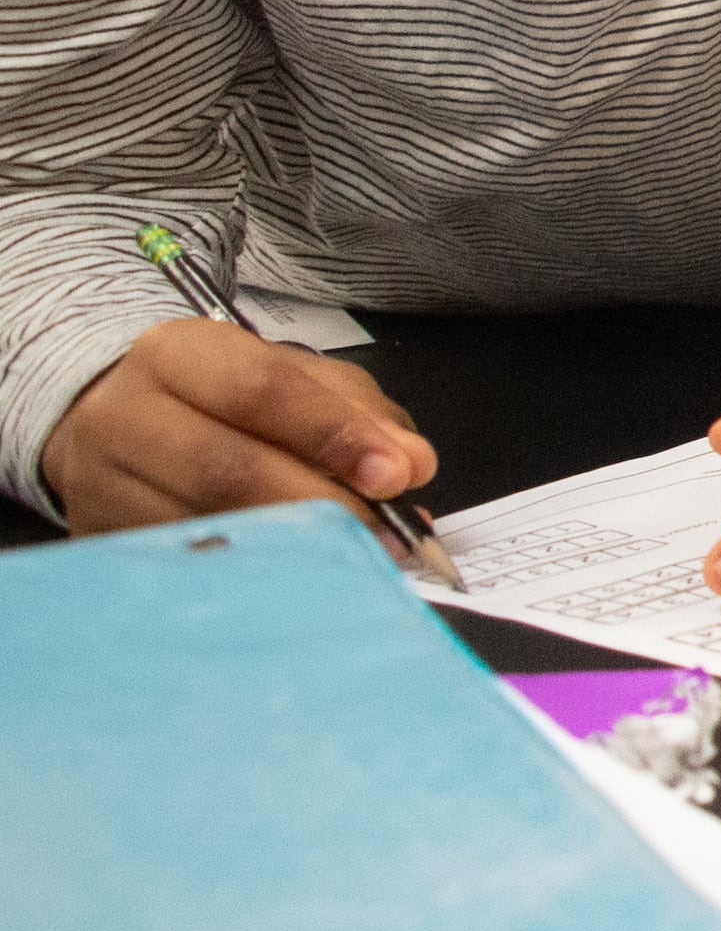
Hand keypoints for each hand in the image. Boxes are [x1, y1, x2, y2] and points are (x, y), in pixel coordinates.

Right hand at [46, 318, 440, 540]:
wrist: (109, 416)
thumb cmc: (221, 395)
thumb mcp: (293, 378)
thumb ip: (358, 413)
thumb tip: (410, 465)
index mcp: (176, 354)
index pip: (260, 391)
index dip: (332, 434)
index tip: (394, 475)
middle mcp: (124, 416)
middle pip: (227, 469)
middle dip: (320, 503)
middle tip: (387, 533)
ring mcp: (99, 485)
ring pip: (206, 526)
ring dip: (295, 548)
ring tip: (358, 557)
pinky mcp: (101, 539)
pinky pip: (187, 565)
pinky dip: (256, 572)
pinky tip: (301, 576)